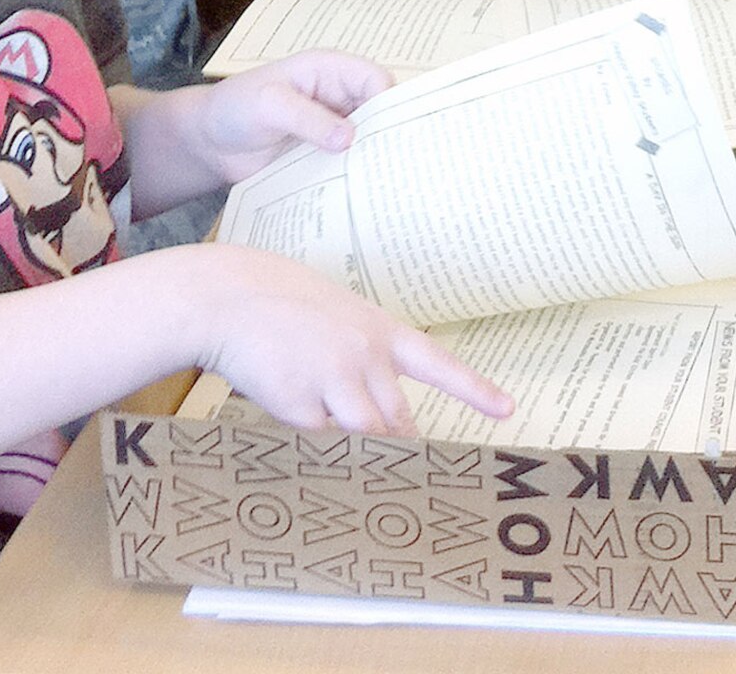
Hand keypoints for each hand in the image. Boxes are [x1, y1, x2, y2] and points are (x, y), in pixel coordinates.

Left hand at [183, 51, 390, 187]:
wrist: (209, 143)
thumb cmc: (235, 107)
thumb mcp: (269, 106)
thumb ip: (307, 119)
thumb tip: (348, 138)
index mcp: (330, 71)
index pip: (375, 80)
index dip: (389, 102)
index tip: (395, 135)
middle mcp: (339, 99)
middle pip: (380, 114)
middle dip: (390, 136)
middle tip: (400, 169)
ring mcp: (333, 131)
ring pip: (369, 144)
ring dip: (375, 163)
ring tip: (388, 191)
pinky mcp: (325, 159)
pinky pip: (350, 168)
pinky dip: (358, 182)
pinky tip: (365, 202)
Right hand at [195, 244, 513, 433]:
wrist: (227, 296)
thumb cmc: (279, 302)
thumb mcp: (336, 315)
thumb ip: (364, 359)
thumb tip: (379, 421)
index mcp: (379, 329)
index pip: (438, 363)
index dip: (475, 390)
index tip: (508, 411)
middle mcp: (366, 356)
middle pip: (398, 421)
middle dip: (388, 437)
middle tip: (369, 435)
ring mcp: (336, 382)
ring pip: (362, 437)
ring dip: (346, 436)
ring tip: (314, 400)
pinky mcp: (303, 408)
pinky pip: (317, 439)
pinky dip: (305, 429)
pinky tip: (283, 393)